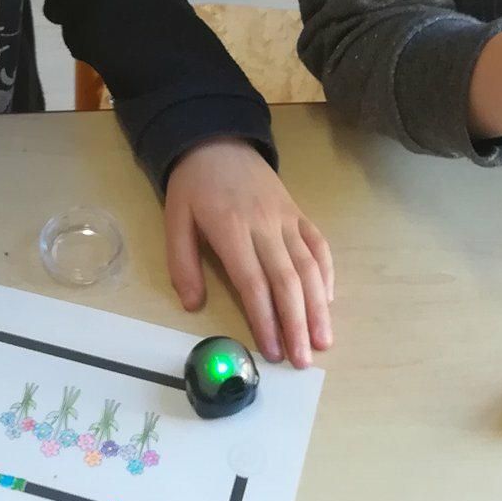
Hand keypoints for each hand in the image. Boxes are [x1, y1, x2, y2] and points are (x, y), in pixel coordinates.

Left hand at [163, 139, 333, 368]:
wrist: (218, 139)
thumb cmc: (193, 185)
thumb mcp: (174, 219)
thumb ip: (182, 263)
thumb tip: (192, 305)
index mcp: (231, 229)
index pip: (253, 282)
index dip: (265, 319)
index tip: (272, 351)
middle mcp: (265, 225)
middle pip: (287, 280)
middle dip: (297, 324)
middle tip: (304, 361)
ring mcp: (286, 218)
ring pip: (308, 266)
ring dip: (318, 306)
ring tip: (323, 340)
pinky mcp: (299, 213)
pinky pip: (318, 244)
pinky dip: (326, 273)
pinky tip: (328, 301)